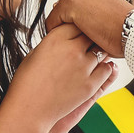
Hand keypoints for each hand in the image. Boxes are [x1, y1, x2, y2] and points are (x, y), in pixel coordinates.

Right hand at [1, 22, 116, 128]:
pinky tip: (96, 70)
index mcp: (55, 39)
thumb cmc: (27, 83)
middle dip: (89, 38)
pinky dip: (104, 68)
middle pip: (90, 34)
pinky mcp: (90, 84)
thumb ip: (53, 42)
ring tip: (90, 58)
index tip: (78, 32)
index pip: (76, 23)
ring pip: (101, 51)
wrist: (29, 110)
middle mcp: (71, 50)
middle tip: (87, 43)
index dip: (78, 27)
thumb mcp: (35, 53)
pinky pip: (106, 69)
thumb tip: (64, 36)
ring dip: (97, 52)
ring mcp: (83, 67)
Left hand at [46, 0, 133, 57]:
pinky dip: (56, 33)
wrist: (133, 31)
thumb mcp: (106, 16)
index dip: (73, 21)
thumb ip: (91, 14)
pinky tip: (67, 43)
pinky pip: (53, 21)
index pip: (72, 4)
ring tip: (69, 43)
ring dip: (61, 28)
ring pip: (58, 14)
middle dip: (66, 23)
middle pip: (64, 7)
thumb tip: (77, 22)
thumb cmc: (124, 28)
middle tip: (71, 40)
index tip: (76, 34)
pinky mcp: (70, 4)